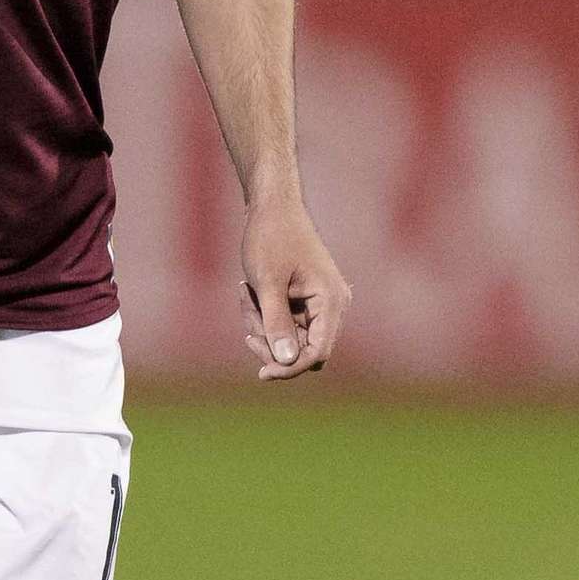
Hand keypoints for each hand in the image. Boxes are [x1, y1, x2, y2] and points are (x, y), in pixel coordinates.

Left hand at [240, 187, 348, 382]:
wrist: (273, 206)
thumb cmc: (270, 238)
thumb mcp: (267, 283)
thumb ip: (276, 324)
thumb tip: (286, 362)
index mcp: (331, 301)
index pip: (317, 353)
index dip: (290, 368)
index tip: (261, 373)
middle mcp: (333, 306)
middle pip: (304, 351)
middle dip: (271, 343)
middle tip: (247, 322)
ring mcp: (321, 304)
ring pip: (291, 340)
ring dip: (264, 328)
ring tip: (245, 295)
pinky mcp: (308, 302)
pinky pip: (287, 326)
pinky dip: (265, 317)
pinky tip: (249, 293)